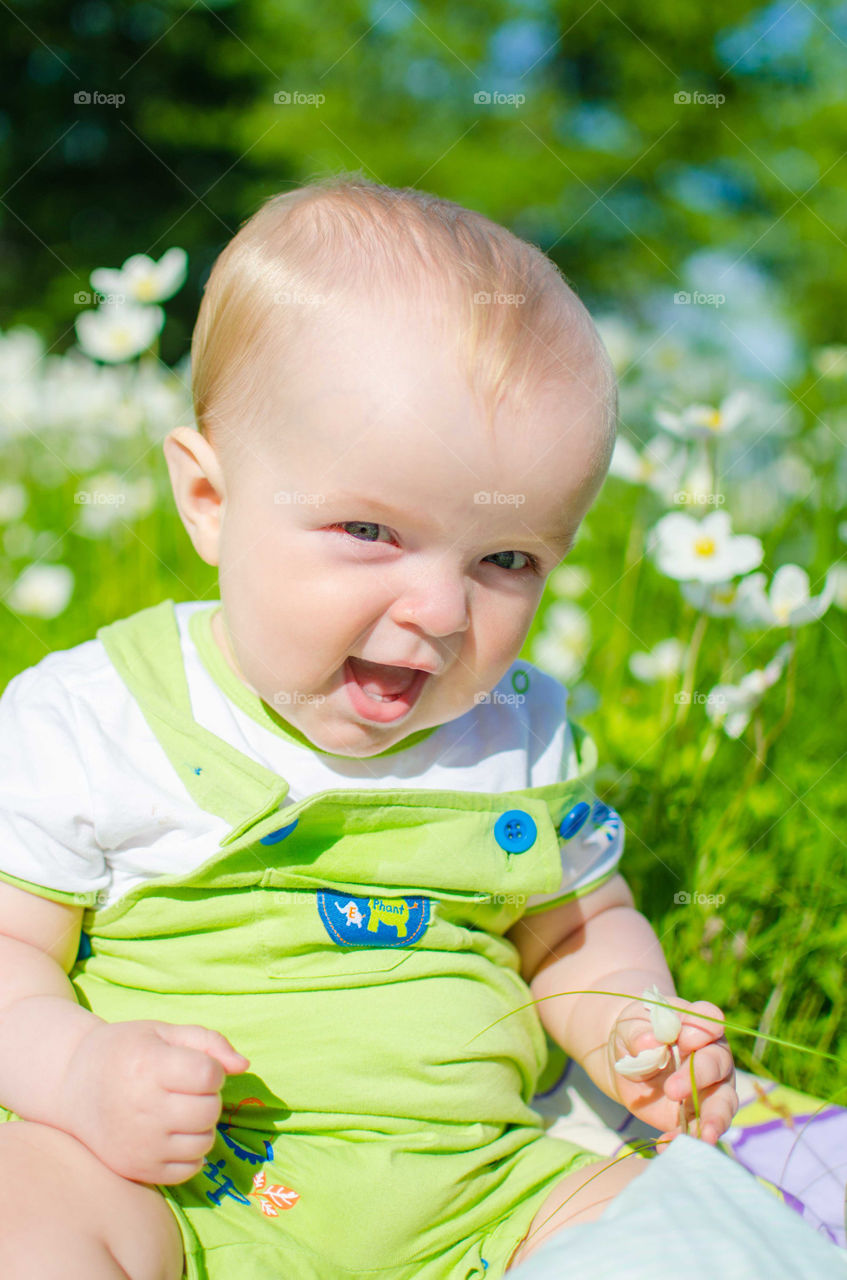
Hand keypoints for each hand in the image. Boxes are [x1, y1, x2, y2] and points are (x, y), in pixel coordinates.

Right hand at [59, 1019, 249, 1184]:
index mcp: (148, 1066)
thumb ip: (210, 1043)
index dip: (211, 1069)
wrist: (74, 1085)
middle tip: (186, 1090)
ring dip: (202, 1126)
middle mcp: (142, 1108)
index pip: (208, 1076)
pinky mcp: (137, 1169)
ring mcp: (139, 1143)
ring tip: (179, 1111)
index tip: (194, 1066)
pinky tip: (173, 1134)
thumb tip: (244, 1066)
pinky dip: (191, 1152)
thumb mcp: (165, 1033)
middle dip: (208, 1097)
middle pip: (209, 1111)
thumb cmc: (126, 1051)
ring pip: (204, 1142)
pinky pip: (189, 1169)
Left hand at [608, 996, 736, 1146]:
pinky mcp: (698, 1115)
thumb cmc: (636, 1033)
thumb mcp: (630, 1027)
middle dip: (699, 1076)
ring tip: (703, 1136)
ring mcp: (711, 1088)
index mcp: (697, 1024)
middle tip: (673, 1090)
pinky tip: (666, 1144)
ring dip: (714, 1119)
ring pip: (723, 1103)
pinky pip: (699, 1130)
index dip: (700, 1028)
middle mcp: (713, 1055)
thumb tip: (649, 1043)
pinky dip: (685, 1139)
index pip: (708, 1019)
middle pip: (718, 1063)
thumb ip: (639, 1033)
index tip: (685, 1037)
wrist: (628, 1058)